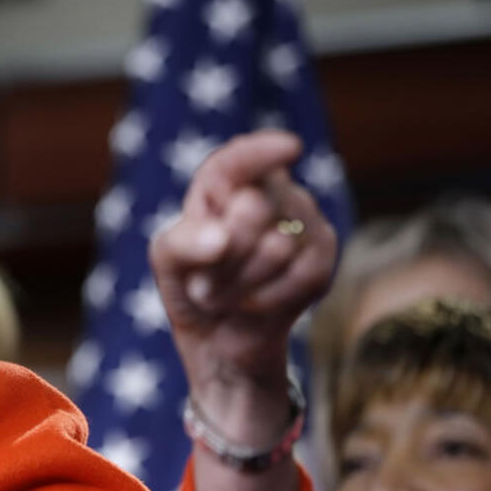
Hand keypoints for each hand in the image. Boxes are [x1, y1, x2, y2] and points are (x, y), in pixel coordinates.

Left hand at [149, 130, 336, 401]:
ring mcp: (302, 225)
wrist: (217, 341)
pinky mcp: (322, 261)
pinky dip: (263, 299)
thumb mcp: (167, 262)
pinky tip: (252, 304)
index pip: (239, 161)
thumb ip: (183, 242)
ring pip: (275, 247)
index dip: (259, 152)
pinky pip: (298, 277)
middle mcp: (270, 195)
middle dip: (221, 256)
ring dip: (236, 284)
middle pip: (252, 208)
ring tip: (223, 294)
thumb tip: (221, 238)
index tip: (289, 148)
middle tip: (202, 281)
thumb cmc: (190, 286)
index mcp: (224, 185)